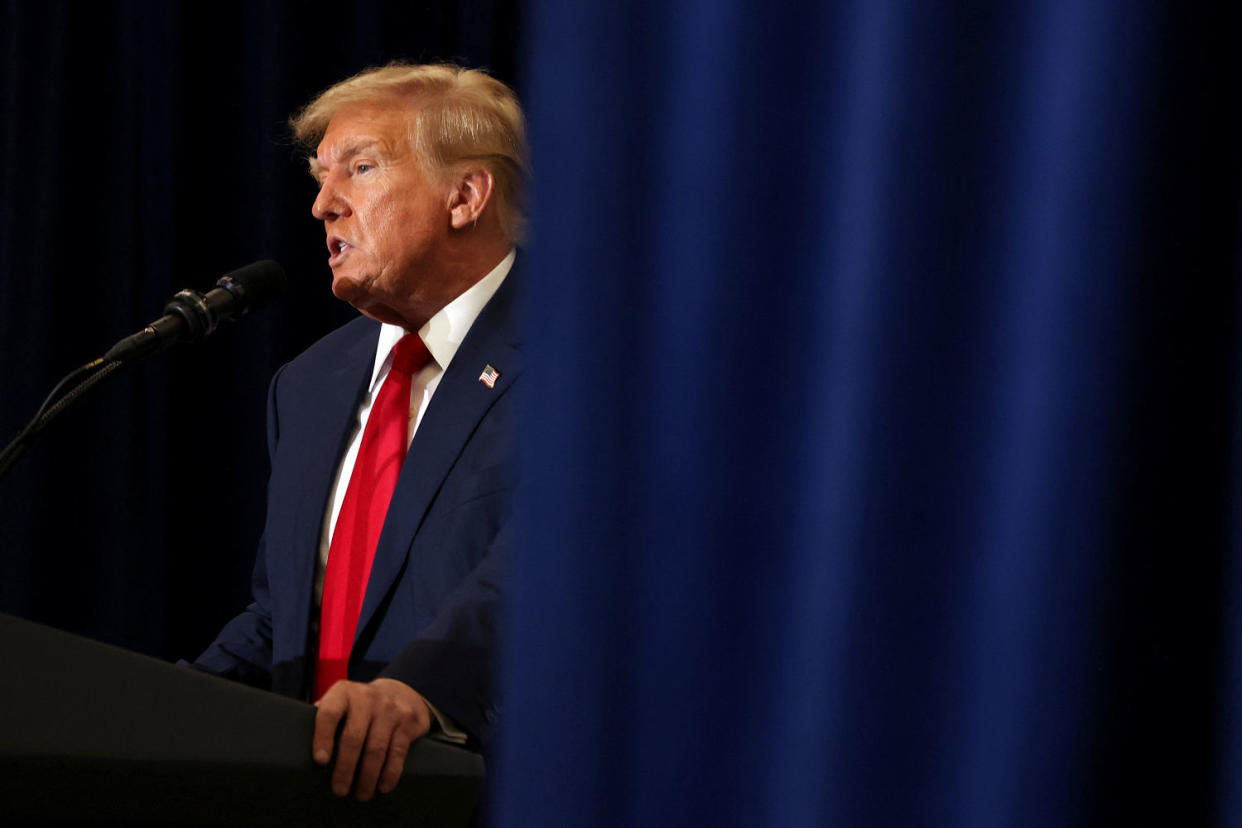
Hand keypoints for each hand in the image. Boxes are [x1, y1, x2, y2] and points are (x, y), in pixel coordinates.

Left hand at [312, 677, 431, 799]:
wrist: (400, 693)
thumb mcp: (342, 702)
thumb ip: (324, 716)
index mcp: (344, 692)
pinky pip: (397, 752)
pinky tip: (382, 786)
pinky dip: (390, 773)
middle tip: (339, 789)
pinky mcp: (408, 722)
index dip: (322, 737)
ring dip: (367, 776)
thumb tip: (300, 744)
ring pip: (376, 748)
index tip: (320, 761)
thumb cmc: (360, 707)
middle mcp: (367, 697)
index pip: (329, 713)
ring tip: (361, 794)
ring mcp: (390, 709)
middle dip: (345, 768)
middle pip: (353, 737)